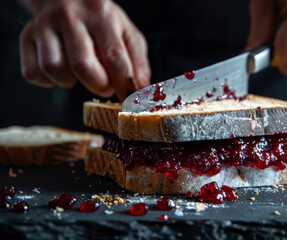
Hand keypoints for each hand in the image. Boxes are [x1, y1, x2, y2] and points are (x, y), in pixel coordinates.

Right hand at [20, 0, 150, 99]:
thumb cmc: (100, 20)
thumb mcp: (126, 32)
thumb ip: (137, 61)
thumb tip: (140, 89)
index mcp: (101, 14)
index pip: (114, 56)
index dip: (123, 83)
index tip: (127, 97)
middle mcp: (70, 16)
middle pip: (82, 65)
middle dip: (98, 85)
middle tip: (105, 86)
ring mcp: (44, 25)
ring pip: (54, 69)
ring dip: (70, 82)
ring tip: (81, 75)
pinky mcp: (26, 36)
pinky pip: (33, 73)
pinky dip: (49, 82)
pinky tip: (61, 72)